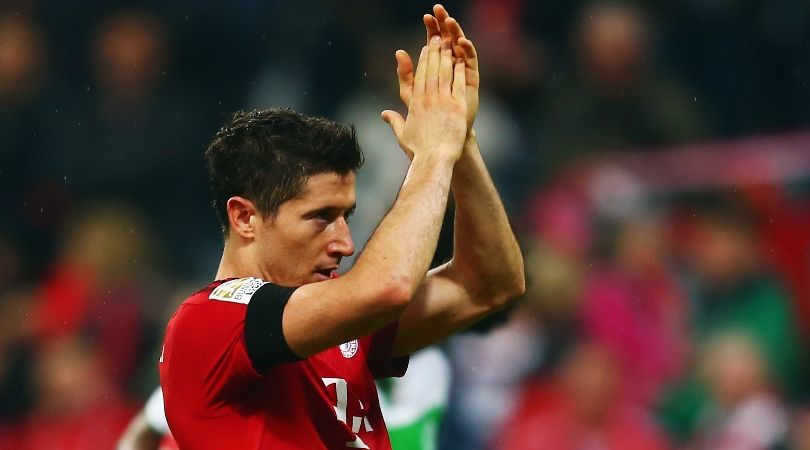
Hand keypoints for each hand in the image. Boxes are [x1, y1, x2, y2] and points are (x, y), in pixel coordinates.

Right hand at [381, 35, 466, 162]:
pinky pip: (458, 84)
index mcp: (415, 104)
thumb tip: (383, 114)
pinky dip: (459, 71)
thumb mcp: (402, 135)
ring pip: (444, 73)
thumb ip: (394, 121)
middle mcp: (428, 99)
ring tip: (448, 44)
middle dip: (434, 52)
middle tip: (437, 38)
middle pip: (431, 70)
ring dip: (446, 56)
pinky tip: (461, 61)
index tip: (425, 49)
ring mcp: (443, 102)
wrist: (434, 160)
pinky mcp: (457, 107)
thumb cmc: (418, 151)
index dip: (422, 61)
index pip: (419, 77)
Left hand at [396, 4, 478, 130]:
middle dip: (443, 25)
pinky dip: (468, 50)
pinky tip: (462, 41)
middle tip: (440, 9)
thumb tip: (397, 53)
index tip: (426, 17)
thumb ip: (405, 76)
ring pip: (460, 47)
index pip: (433, 44)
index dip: (431, 30)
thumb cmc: (427, 119)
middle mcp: (450, 67)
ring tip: (449, 20)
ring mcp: (462, 72)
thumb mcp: (411, 95)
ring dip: (455, 33)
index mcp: (436, 69)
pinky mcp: (472, 80)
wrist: (443, 137)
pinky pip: (471, 61)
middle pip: (447, 41)